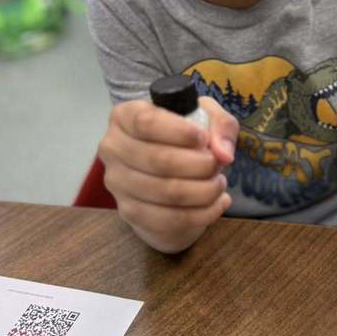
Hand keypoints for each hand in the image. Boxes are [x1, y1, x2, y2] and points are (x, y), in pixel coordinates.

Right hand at [98, 97, 238, 253]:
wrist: (168, 170)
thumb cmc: (184, 136)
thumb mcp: (206, 117)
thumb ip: (221, 125)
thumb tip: (223, 154)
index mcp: (124, 116)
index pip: (146, 122)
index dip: (180, 132)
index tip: (204, 138)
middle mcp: (113, 148)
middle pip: (159, 160)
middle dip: (200, 164)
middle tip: (217, 164)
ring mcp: (117, 183)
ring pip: (167, 193)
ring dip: (205, 190)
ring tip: (219, 183)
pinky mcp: (129, 212)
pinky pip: (170, 219)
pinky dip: (203, 214)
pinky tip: (217, 202)